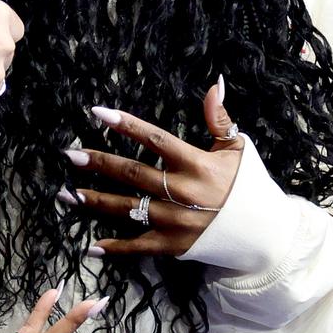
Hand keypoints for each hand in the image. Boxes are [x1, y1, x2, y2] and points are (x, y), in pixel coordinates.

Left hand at [66, 79, 243, 259]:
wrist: (266, 233)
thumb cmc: (249, 185)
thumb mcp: (238, 147)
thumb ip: (219, 118)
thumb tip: (215, 84)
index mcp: (196, 164)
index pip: (154, 139)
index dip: (125, 124)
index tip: (98, 113)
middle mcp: (181, 192)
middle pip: (131, 173)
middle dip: (98, 162)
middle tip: (70, 154)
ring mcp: (175, 222)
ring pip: (126, 208)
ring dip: (94, 200)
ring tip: (66, 194)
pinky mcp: (173, 246)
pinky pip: (138, 246)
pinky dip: (115, 247)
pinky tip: (91, 245)